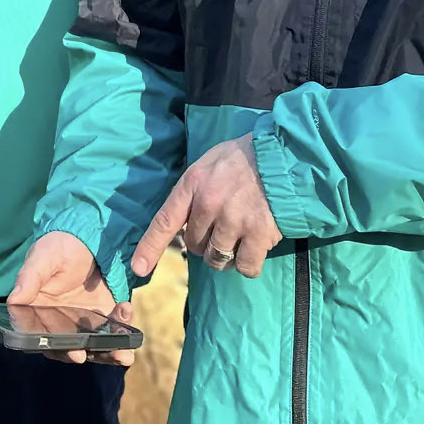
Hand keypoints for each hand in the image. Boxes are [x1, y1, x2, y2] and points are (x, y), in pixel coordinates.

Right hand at [7, 231, 136, 366]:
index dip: (57, 349)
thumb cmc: (56, 249)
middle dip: (86, 354)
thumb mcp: (41, 258)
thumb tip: (13, 300)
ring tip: (123, 354)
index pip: (43, 340)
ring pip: (95, 347)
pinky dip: (124, 331)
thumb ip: (29, 278)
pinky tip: (125, 311)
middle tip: (96, 354)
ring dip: (110, 353)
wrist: (84, 238)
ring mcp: (84, 323)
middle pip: (71, 349)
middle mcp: (60, 325)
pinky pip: (114, 332)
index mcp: (38, 315)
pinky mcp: (105, 317)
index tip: (74, 352)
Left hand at [133, 135, 281, 280]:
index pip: (165, 220)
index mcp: (193, 184)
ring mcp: (234, 221)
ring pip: (217, 259)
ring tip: (239, 236)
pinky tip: (256, 247)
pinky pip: (246, 266)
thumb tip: (185, 220)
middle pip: (194, 244)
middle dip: (204, 242)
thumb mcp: (210, 162)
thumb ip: (195, 189)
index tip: (138, 267)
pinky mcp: (258, 234)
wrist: (285, 156)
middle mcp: (209, 204)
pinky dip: (249, 264)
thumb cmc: (246, 157)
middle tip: (222, 226)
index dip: (150, 247)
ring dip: (225, 255)